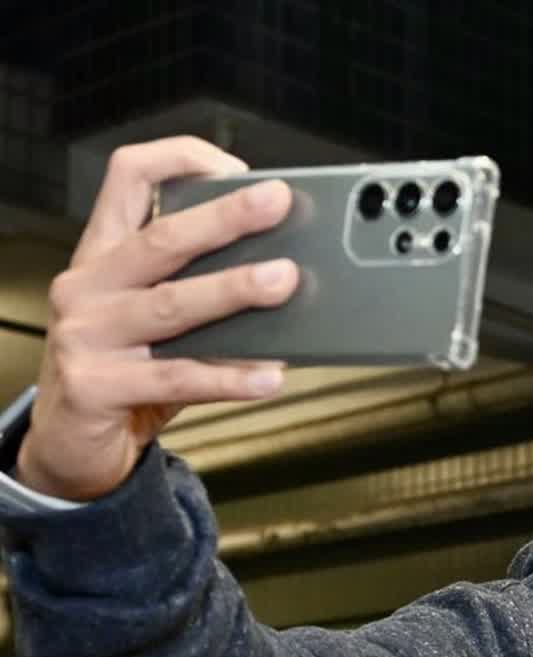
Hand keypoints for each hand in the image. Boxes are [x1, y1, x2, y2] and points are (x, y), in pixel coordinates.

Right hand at [19, 136, 300, 501]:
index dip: (181, 160)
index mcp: (102, 254)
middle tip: (277, 203)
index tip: (236, 167)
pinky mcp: (96, 386)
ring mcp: (86, 335)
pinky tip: (268, 376)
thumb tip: (284, 270)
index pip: (129, 178)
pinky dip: (228, 377)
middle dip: (224, 218)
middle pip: (161, 238)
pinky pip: (176, 378)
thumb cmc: (125, 370)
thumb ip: (199, 287)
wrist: (70, 442)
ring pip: (171, 304)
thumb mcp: (153, 318)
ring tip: (283, 280)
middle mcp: (88, 285)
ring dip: (233, 290)